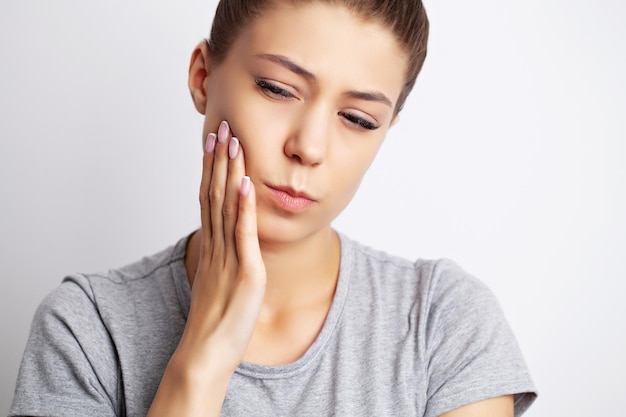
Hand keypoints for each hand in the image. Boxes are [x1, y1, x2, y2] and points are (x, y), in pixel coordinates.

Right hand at [147, 121, 265, 416]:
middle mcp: (216, 245)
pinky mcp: (244, 271)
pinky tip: (245, 183)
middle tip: (221, 127)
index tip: (212, 141)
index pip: (208, 198)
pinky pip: (242, 234)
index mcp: (211, 246)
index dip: (210, 168)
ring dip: (228, 172)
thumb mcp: (218, 279)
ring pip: (225, 206)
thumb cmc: (215, 319)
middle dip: (218, 159)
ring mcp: (229, 256)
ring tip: (232, 142)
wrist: (207, 350)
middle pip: (213, 194)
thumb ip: (222, 255)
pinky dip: (243, 207)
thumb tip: (227, 237)